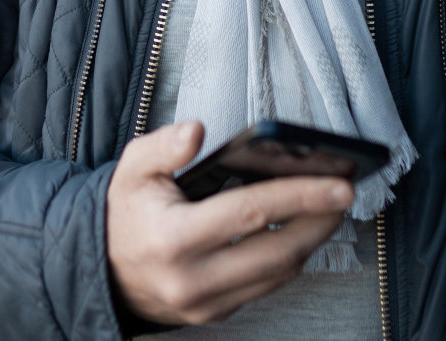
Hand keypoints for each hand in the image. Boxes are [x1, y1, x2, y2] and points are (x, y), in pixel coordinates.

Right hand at [106, 121, 353, 325]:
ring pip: (278, 274)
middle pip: (278, 252)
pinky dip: (289, 257)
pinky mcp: (215, 314)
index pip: (251, 214)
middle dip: (320, 221)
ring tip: (329, 206)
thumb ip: (162, 146)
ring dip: (311, 240)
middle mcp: (192, 280)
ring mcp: (206, 304)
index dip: (300, 196)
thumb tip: (196, 131)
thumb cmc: (124, 213)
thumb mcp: (132, 169)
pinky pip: (265, 287)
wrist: (100, 270)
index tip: (338, 182)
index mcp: (172, 239)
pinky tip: (300, 230)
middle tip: (345, 192)